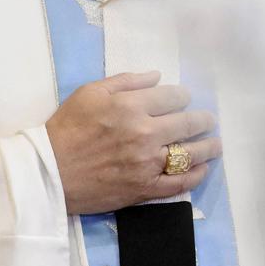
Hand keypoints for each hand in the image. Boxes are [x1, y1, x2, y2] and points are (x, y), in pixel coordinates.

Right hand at [46, 70, 219, 213]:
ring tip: (216, 143)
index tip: (184, 98)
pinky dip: (196, 175)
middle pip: (187, 123)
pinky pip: (179, 183)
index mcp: (131, 106)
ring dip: (208, 146)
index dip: (182, 96)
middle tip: (209, 120)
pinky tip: (203, 168)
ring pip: (190, 153)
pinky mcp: (144, 189)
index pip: (173, 96)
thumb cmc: (67, 127)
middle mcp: (144, 133)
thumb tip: (157, 76)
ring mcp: (147, 163)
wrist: (48, 172)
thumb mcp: (91, 92)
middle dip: (203, 119)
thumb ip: (127, 81)